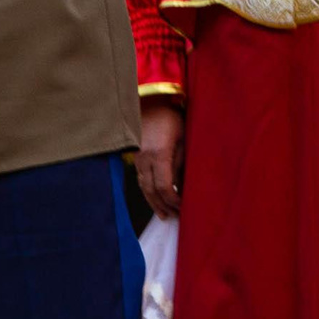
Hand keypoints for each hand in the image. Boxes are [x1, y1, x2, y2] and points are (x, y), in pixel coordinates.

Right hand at [136, 97, 184, 216]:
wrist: (150, 101)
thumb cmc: (171, 118)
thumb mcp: (182, 138)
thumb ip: (180, 162)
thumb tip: (181, 185)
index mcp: (159, 154)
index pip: (164, 187)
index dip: (173, 200)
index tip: (183, 206)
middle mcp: (145, 159)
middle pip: (151, 191)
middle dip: (163, 205)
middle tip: (174, 216)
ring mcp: (137, 158)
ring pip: (143, 187)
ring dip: (154, 202)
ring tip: (164, 214)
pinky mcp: (135, 156)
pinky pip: (140, 178)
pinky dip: (148, 191)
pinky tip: (154, 197)